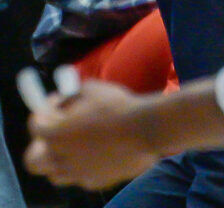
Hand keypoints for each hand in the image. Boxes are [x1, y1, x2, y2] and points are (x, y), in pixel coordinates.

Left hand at [25, 82, 157, 189]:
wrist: (144, 129)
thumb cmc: (116, 106)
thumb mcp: (91, 89)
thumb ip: (72, 95)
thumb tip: (65, 99)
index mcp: (55, 134)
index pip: (35, 125)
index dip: (43, 110)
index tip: (56, 101)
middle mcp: (61, 158)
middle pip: (33, 160)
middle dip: (39, 145)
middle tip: (54, 132)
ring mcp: (77, 173)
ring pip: (55, 173)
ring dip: (59, 158)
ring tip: (75, 143)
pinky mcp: (94, 181)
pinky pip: (80, 176)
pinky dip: (83, 165)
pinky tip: (98, 151)